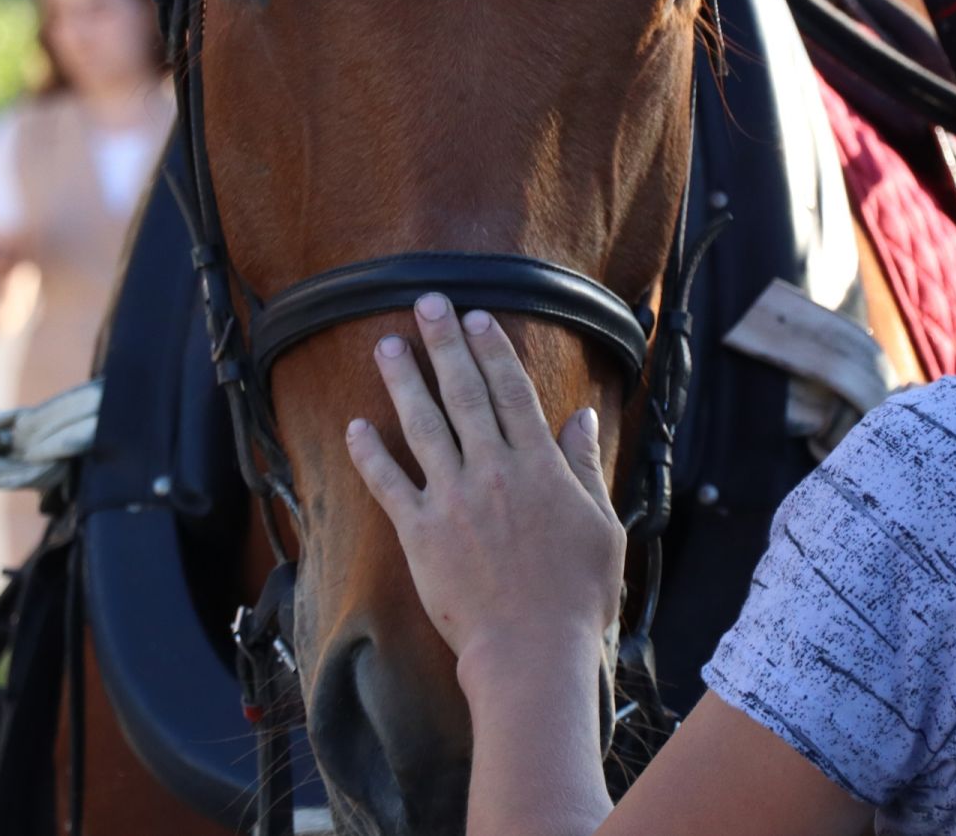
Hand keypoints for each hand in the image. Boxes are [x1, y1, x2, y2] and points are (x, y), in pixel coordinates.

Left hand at [345, 295, 625, 685]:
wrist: (531, 651)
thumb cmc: (575, 595)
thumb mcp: (601, 526)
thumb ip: (585, 467)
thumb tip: (582, 418)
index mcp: (539, 466)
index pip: (511, 392)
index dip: (492, 350)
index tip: (476, 317)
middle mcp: (493, 471)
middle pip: (464, 394)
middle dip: (445, 343)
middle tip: (427, 303)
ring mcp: (453, 499)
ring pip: (423, 425)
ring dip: (403, 381)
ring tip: (387, 345)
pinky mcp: (421, 533)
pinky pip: (389, 484)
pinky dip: (370, 454)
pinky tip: (354, 425)